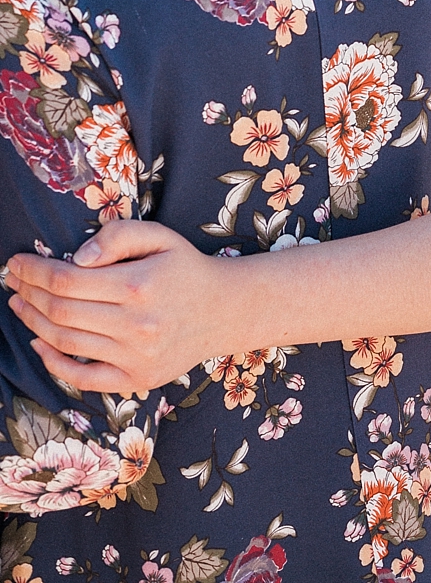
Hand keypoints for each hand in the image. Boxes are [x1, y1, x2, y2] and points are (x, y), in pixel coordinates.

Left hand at [6, 221, 241, 394]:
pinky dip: (54, 363)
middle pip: (61, 311)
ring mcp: (135, 358)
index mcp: (138, 285)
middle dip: (28, 294)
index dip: (34, 271)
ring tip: (20, 306)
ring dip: (34, 323)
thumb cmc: (186, 268)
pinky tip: (39, 343)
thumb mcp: (160, 236)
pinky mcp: (136, 380)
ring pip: (66, 343)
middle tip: (13, 282)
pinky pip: (83, 377)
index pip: (68, 279)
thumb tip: (77, 258)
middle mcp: (135, 325)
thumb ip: (118, 236)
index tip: (16, 263)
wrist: (224, 310)